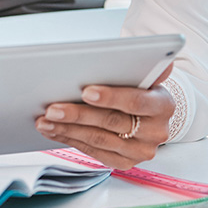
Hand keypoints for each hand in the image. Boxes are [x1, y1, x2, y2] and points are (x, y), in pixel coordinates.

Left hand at [35, 65, 174, 169]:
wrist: (148, 113)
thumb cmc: (137, 87)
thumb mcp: (142, 73)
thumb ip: (137, 62)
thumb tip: (134, 47)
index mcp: (162, 105)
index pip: (136, 101)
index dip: (110, 97)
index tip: (86, 92)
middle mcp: (156, 131)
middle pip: (111, 122)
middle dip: (78, 114)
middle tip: (52, 108)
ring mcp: (141, 150)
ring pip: (99, 139)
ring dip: (67, 129)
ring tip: (45, 120)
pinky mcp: (125, 161)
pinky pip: (94, 152)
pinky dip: (69, 139)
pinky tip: (52, 130)